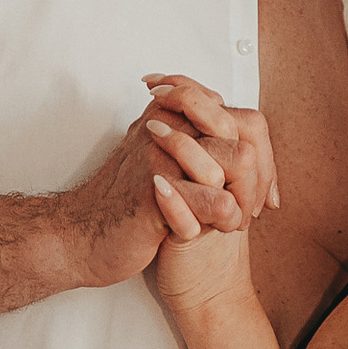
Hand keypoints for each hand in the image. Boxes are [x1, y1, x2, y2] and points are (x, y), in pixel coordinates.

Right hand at [49, 80, 266, 291]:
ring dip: (244, 199)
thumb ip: (191, 144)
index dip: (264, 157)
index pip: (242, 120)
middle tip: (256, 211)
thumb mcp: (160, 162)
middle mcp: (169, 124)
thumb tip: (239, 142)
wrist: (84, 235)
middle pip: (246, 136)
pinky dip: (226, 219)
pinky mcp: (159, 189)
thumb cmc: (124, 203)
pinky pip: (216, 199)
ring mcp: (164, 154)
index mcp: (172, 113)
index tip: (263, 194)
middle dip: (260, 178)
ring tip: (234, 223)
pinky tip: (215, 231)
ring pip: (238, 161)